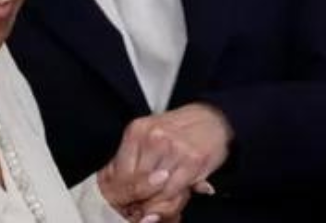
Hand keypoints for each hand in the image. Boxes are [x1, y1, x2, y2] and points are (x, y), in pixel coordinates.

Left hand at [97, 103, 232, 221]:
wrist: (210, 118)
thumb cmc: (176, 131)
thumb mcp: (146, 139)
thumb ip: (131, 164)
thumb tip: (115, 194)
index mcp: (136, 131)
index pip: (120, 175)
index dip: (122, 195)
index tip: (126, 203)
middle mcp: (153, 138)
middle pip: (137, 185)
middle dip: (139, 200)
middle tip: (141, 208)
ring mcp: (174, 148)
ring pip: (156, 192)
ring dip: (157, 201)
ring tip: (159, 198)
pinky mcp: (193, 160)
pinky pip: (175, 191)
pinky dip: (172, 198)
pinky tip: (174, 192)